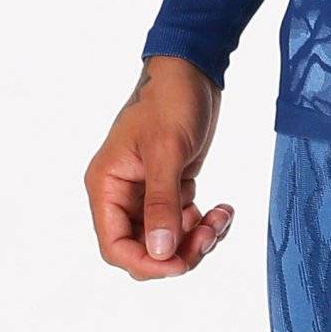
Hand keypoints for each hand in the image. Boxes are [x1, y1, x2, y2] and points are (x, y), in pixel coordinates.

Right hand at [84, 56, 233, 280]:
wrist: (192, 69)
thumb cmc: (170, 99)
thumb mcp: (166, 149)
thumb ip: (161, 202)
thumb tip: (160, 253)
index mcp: (107, 185)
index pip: (115, 246)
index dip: (146, 262)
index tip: (181, 261)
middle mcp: (122, 194)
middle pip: (143, 249)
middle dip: (179, 251)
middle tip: (210, 233)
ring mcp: (147, 193)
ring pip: (167, 241)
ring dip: (197, 239)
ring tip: (221, 218)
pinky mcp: (171, 188)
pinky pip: (184, 223)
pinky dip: (204, 225)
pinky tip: (222, 209)